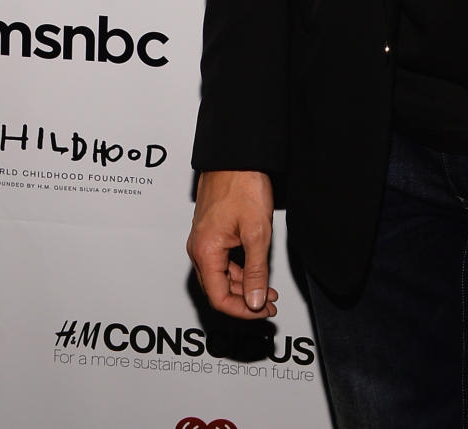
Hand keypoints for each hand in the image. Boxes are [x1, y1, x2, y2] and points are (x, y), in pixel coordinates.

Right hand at [187, 170, 277, 318]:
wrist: (237, 155)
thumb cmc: (243, 185)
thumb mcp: (257, 232)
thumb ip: (256, 270)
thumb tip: (255, 302)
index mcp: (205, 251)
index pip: (219, 298)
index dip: (242, 310)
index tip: (262, 312)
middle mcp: (198, 248)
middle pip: (218, 289)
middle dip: (245, 301)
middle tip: (269, 305)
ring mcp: (203, 239)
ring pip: (221, 275)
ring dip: (244, 286)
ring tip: (268, 290)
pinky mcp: (211, 232)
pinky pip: (222, 260)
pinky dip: (239, 270)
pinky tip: (256, 271)